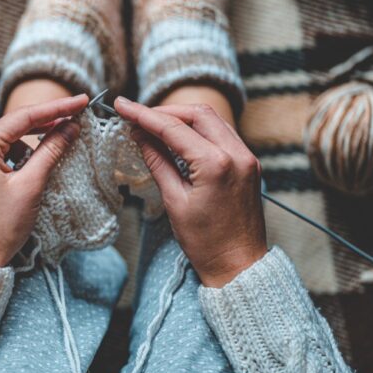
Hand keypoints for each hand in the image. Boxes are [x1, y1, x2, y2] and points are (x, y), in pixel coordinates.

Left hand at [0, 95, 87, 268]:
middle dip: (45, 123)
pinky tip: (31, 168)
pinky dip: (16, 158)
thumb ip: (51, 151)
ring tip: (52, 154)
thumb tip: (70, 127)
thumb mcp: (31, 186)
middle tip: (75, 118)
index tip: (81, 101)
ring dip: (30, 144)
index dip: (57, 108)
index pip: (23, 117)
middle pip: (13, 126)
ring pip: (6, 142)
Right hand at [114, 98, 266, 286]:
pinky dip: (199, 129)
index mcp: (216, 164)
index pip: (174, 128)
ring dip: (182, 117)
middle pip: (197, 113)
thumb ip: (158, 163)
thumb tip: (141, 137)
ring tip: (154, 125)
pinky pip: (222, 134)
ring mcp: (246, 157)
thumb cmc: (206, 243)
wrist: (239, 266)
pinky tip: (179, 137)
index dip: (144, 115)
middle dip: (165, 111)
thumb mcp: (175, 202)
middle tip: (137, 116)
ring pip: (212, 119)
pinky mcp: (249, 164)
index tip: (123, 106)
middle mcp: (236, 154)